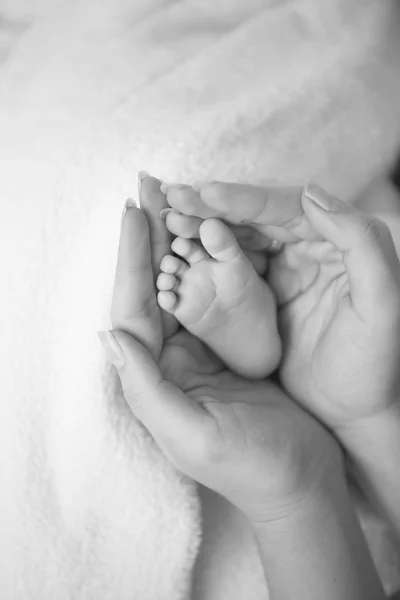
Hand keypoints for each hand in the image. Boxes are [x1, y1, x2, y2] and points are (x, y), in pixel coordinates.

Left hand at [99, 175, 339, 522]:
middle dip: (150, 239)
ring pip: (184, 286)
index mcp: (156, 378)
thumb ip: (146, 388)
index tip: (133, 213)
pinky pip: (216, 298)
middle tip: (149, 190)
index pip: (134, 309)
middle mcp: (172, 360)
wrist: (302, 482)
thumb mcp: (192, 434)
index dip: (131, 259)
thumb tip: (109, 335)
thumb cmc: (250, 466)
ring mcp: (203, 353)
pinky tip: (211, 237)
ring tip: (175, 201)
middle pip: (155, 288)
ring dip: (178, 243)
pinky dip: (211, 266)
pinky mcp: (232, 349)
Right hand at [164, 181, 399, 430]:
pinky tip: (179, 252)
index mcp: (337, 243)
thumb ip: (361, 243)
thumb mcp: (381, 305)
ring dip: (203, 227)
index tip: (206, 193)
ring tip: (168, 220)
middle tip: (173, 198)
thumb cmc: (374, 364)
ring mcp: (284, 271)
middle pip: (256, 218)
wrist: (354, 410)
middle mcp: (309, 249)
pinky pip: (231, 267)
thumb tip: (312, 194)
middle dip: (214, 206)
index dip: (246, 199)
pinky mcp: (264, 295)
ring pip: (239, 238)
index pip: (287, 209)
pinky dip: (205, 256)